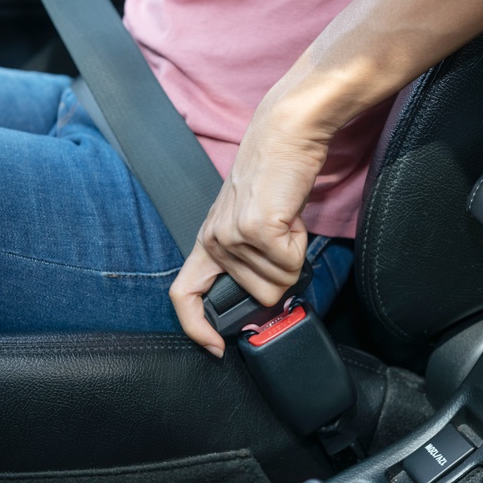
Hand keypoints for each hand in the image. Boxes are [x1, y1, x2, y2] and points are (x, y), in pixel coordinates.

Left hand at [169, 104, 328, 357]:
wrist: (284, 135)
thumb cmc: (272, 176)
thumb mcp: (249, 222)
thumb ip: (247, 258)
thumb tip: (267, 297)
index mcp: (208, 242)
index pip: (183, 294)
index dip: (196, 328)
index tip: (216, 347)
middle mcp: (214, 241)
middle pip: (258, 296)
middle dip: (280, 276)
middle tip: (282, 240)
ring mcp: (232, 237)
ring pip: (277, 283)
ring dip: (292, 256)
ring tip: (284, 223)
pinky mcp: (256, 230)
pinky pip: (289, 265)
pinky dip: (299, 246)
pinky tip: (290, 219)